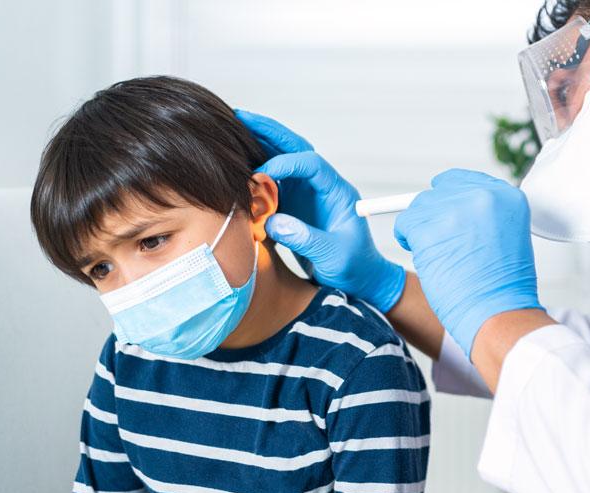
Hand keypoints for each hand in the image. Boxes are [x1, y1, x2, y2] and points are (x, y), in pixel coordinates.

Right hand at [235, 109, 405, 312]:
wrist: (358, 281)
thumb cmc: (354, 268)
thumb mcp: (333, 256)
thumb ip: (306, 239)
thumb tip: (275, 221)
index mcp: (337, 192)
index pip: (311, 164)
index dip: (286, 163)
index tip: (262, 174)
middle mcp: (321, 187)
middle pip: (296, 149)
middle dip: (269, 132)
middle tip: (239, 116)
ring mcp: (307, 194)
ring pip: (283, 160)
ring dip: (259, 145)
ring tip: (231, 129)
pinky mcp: (295, 206)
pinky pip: (273, 181)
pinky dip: (255, 170)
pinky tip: (235, 163)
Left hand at [394, 169, 542, 357]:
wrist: (498, 315)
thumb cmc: (501, 288)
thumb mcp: (506, 237)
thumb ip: (482, 214)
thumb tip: (445, 205)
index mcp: (507, 196)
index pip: (462, 181)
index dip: (448, 202)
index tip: (449, 222)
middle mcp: (484, 195)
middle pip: (437, 192)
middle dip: (434, 218)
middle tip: (446, 248)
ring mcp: (456, 209)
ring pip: (418, 208)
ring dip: (421, 232)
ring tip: (443, 258)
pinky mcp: (430, 226)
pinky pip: (404, 224)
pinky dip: (408, 241)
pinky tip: (429, 260)